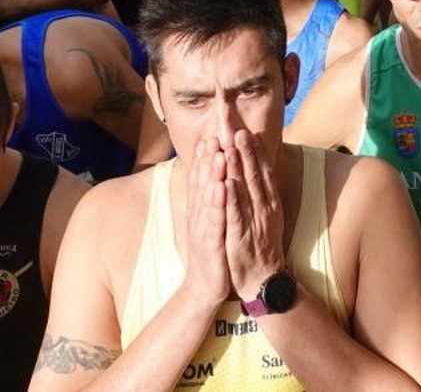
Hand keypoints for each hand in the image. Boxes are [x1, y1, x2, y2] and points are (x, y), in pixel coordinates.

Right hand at [182, 139, 232, 310]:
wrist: (205, 286)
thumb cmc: (211, 250)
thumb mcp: (210, 222)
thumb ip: (209, 200)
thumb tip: (212, 178)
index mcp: (201, 209)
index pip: (202, 179)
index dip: (205, 157)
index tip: (211, 134)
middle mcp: (199, 216)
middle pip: (202, 183)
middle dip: (208, 158)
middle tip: (213, 135)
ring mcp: (203, 229)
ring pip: (208, 197)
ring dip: (212, 175)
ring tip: (218, 154)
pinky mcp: (210, 243)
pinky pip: (215, 220)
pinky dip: (217, 203)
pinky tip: (221, 188)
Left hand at [223, 130, 284, 302]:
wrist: (260, 279)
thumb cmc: (258, 244)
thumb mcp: (262, 215)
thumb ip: (257, 192)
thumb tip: (251, 169)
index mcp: (268, 201)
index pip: (262, 170)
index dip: (255, 149)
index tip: (246, 129)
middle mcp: (264, 207)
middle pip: (255, 173)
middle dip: (246, 150)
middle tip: (239, 128)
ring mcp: (254, 221)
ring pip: (246, 189)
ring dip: (240, 167)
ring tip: (232, 146)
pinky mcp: (241, 236)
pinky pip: (236, 215)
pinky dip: (232, 198)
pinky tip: (226, 183)